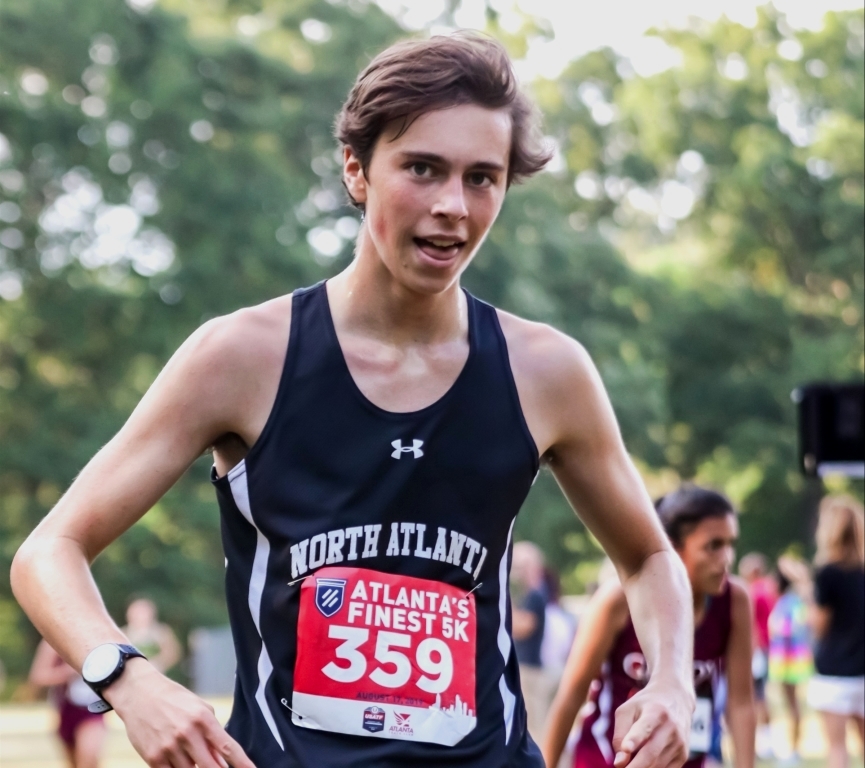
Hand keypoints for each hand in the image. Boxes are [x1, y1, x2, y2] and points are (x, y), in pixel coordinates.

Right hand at [104, 659, 255, 767]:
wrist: (139, 694)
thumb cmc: (174, 700)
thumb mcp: (199, 708)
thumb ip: (212, 732)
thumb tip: (222, 759)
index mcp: (203, 718)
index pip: (228, 747)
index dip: (242, 763)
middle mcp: (187, 734)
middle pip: (211, 767)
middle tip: (217, 764)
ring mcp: (169, 747)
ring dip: (194, 766)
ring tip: (188, 749)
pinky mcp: (153, 758)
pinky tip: (177, 758)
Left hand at [612, 679, 691, 767]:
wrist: (676, 698)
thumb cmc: (645, 705)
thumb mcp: (628, 709)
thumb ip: (620, 734)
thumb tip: (620, 763)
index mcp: (655, 711)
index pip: (645, 727)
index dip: (634, 739)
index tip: (625, 748)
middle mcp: (671, 728)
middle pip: (650, 754)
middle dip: (634, 767)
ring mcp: (679, 743)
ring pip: (656, 765)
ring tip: (630, 762)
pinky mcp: (683, 755)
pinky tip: (643, 763)